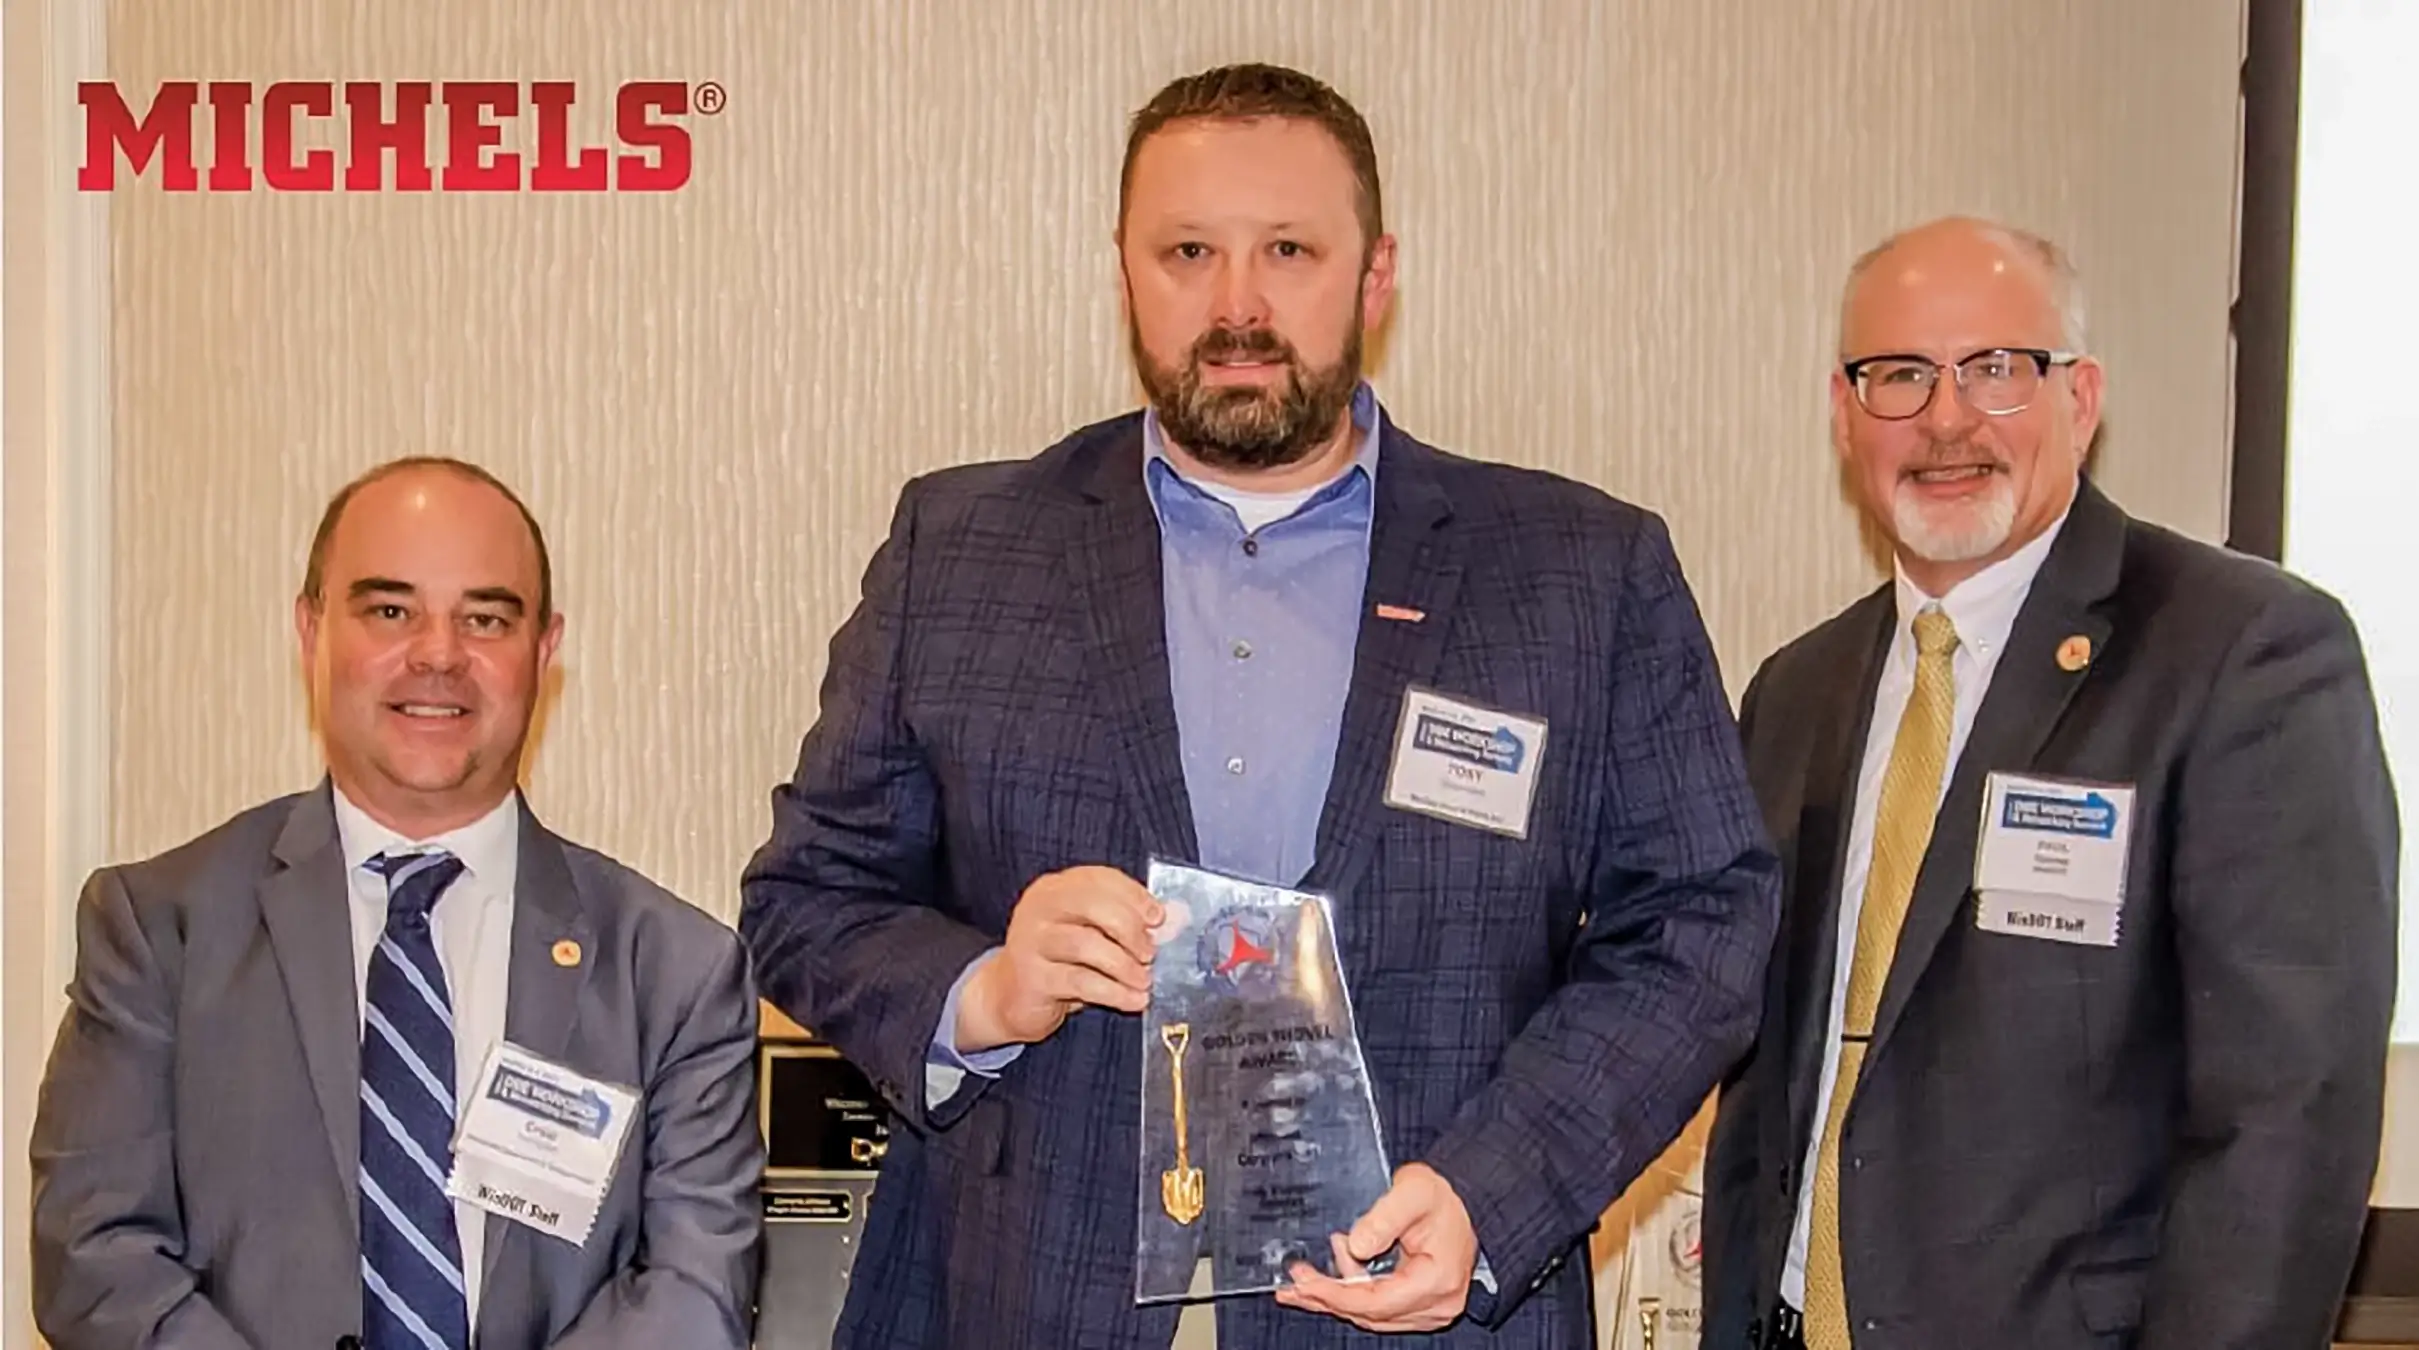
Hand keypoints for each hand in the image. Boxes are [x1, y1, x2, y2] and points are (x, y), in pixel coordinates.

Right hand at [955, 865, 1161, 1051]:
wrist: (1009, 997)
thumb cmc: (1059, 962)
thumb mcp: (1093, 937)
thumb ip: (1129, 924)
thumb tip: (1176, 919)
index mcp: (1056, 889)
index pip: (1100, 879)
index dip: (1134, 896)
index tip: (1159, 918)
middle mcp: (1039, 908)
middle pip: (1091, 904)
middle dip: (1130, 928)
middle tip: (1151, 953)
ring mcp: (1030, 941)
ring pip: (1086, 944)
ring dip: (1124, 965)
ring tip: (1145, 981)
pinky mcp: (1031, 977)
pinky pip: (1080, 981)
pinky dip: (1115, 992)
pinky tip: (1134, 1001)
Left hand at [1275, 1162, 1477, 1333]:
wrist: (1462, 1203)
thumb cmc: (1440, 1197)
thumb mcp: (1413, 1192)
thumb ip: (1384, 1217)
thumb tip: (1355, 1244)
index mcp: (1437, 1280)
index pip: (1377, 1301)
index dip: (1337, 1293)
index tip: (1305, 1282)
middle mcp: (1436, 1304)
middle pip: (1370, 1313)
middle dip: (1327, 1297)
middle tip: (1293, 1283)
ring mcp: (1429, 1309)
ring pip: (1371, 1315)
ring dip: (1336, 1297)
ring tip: (1308, 1273)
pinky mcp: (1419, 1306)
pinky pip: (1378, 1309)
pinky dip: (1351, 1296)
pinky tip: (1331, 1278)